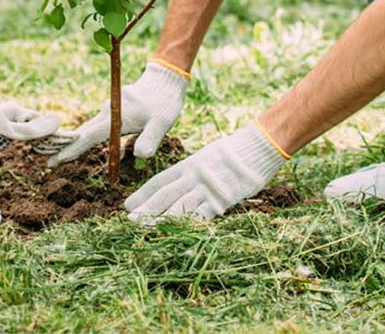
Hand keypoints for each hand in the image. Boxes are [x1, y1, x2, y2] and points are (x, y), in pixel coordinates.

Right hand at [47, 60, 188, 166]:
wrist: (164, 79)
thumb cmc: (164, 103)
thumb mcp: (162, 123)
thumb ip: (151, 139)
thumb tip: (140, 157)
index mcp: (116, 117)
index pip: (90, 136)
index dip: (73, 149)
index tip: (57, 160)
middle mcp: (107, 112)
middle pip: (83, 133)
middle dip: (66, 148)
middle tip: (49, 164)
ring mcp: (108, 109)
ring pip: (88, 128)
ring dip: (74, 142)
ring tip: (59, 156)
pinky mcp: (111, 109)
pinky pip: (95, 124)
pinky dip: (85, 135)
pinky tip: (79, 143)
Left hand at [123, 123, 286, 221]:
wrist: (257, 147)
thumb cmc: (234, 151)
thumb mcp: (207, 156)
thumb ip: (193, 171)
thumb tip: (180, 182)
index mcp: (188, 165)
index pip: (159, 181)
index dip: (142, 194)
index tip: (127, 206)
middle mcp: (193, 177)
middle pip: (164, 196)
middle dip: (146, 210)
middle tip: (128, 222)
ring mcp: (207, 189)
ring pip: (179, 208)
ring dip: (161, 221)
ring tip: (146, 232)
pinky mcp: (222, 200)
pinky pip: (202, 215)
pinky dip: (188, 226)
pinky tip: (177, 236)